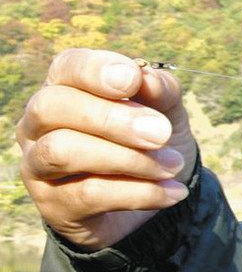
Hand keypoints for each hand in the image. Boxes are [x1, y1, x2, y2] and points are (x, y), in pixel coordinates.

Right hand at [17, 48, 198, 250]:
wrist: (154, 198)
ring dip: (127, 158)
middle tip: (161, 133)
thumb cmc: (150, 142)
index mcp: (65, 88)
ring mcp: (38, 165)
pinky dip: (139, 192)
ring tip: (173, 165)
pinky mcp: (52, 204)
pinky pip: (88, 195)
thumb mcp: (166, 113)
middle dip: (111, 118)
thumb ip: (160, 91)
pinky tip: (172, 192)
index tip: (132, 79)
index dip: (95, 70)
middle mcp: (38, 124)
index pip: (66, 67)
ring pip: (62, 151)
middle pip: (53, 107)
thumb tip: (148, 78)